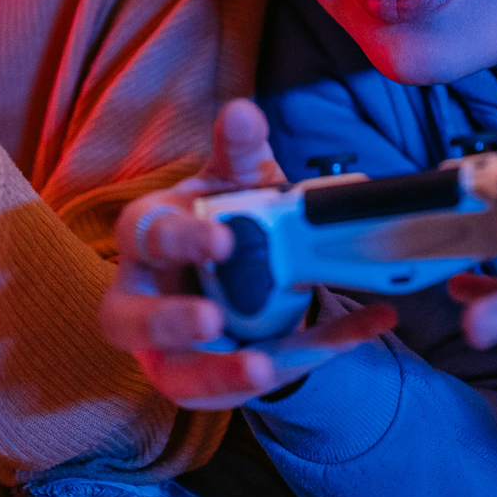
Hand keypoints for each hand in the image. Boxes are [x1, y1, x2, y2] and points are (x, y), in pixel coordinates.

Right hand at [99, 99, 396, 410]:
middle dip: (169, 323)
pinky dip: (309, 357)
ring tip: (261, 366)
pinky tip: (366, 325)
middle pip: (131, 321)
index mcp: (145, 238)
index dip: (181, 240)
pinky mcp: (207, 384)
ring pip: (178, 376)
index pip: (146, 236)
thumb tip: (243, 112)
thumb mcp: (231, 182)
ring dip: (218, 373)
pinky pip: (251, 384)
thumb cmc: (220, 219)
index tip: (224, 240)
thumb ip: (237, 151)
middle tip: (211, 319)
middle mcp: (142, 300)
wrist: (235, 270)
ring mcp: (169, 352)